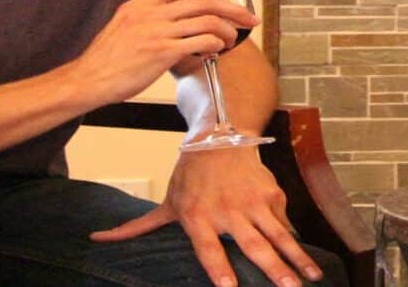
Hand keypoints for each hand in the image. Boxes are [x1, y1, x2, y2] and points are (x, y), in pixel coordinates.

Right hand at [65, 0, 261, 104]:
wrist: (88, 80)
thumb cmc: (105, 60)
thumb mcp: (123, 27)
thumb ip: (147, 19)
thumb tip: (172, 22)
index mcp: (140, 4)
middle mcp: (150, 13)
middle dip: (231, 7)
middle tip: (248, 16)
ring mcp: (157, 32)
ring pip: (206, 19)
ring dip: (227, 28)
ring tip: (233, 37)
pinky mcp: (162, 52)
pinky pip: (200, 41)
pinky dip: (215, 43)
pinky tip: (217, 49)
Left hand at [91, 145, 323, 286]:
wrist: (220, 135)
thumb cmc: (190, 174)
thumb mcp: (166, 202)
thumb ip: (137, 227)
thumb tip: (96, 239)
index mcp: (197, 216)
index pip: (208, 249)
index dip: (219, 270)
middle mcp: (227, 211)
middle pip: (253, 245)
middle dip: (273, 269)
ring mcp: (253, 201)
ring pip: (278, 235)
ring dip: (296, 258)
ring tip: (310, 278)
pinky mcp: (271, 193)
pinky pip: (283, 223)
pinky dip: (294, 241)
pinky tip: (305, 260)